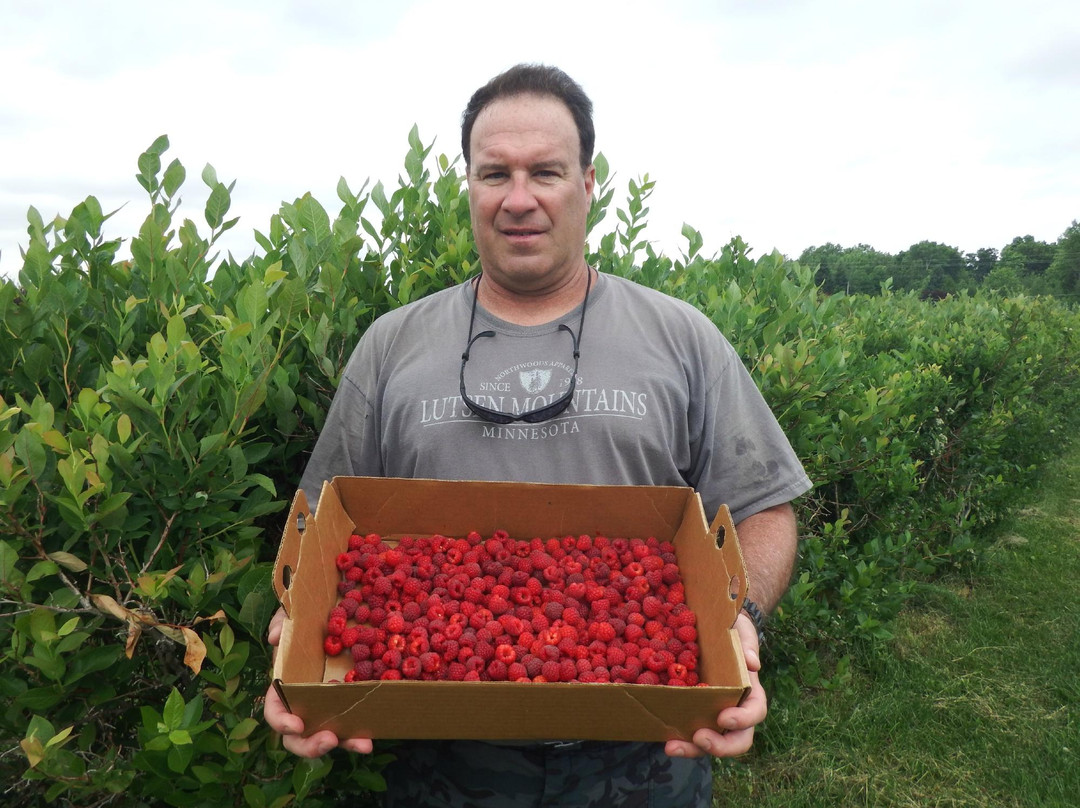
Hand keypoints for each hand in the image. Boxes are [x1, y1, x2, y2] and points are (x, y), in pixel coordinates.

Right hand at [264, 607, 373, 756]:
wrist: (334, 616)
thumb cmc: (306, 619)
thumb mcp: (291, 615)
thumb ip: (281, 622)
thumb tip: (276, 638)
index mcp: (284, 688)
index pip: (275, 712)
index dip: (282, 722)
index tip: (297, 724)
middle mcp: (303, 704)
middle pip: (299, 737)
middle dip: (312, 745)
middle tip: (329, 739)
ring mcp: (326, 708)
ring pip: (329, 736)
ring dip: (345, 743)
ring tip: (364, 745)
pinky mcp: (348, 705)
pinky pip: (351, 724)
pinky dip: (361, 732)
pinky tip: (374, 735)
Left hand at [664, 612, 765, 758]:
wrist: (716, 628)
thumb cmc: (734, 631)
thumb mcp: (743, 632)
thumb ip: (748, 644)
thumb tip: (752, 663)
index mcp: (751, 693)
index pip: (755, 713)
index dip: (742, 719)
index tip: (723, 717)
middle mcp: (735, 709)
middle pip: (736, 740)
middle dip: (719, 746)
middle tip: (699, 738)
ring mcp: (713, 714)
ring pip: (710, 741)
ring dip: (692, 748)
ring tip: (671, 747)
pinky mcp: (693, 711)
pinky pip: (688, 730)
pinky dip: (677, 736)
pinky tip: (661, 736)